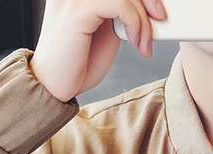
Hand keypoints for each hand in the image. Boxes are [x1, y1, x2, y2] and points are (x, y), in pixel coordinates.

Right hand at [30, 0, 166, 101]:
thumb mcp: (106, 31)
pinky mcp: (77, 9)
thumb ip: (119, 13)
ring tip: (144, 42)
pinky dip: (135, 23)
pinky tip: (136, 41)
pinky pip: (120, 4)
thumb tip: (147, 6)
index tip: (157, 11)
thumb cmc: (76, 63)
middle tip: (159, 20)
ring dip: (142, 17)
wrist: (53, 86)